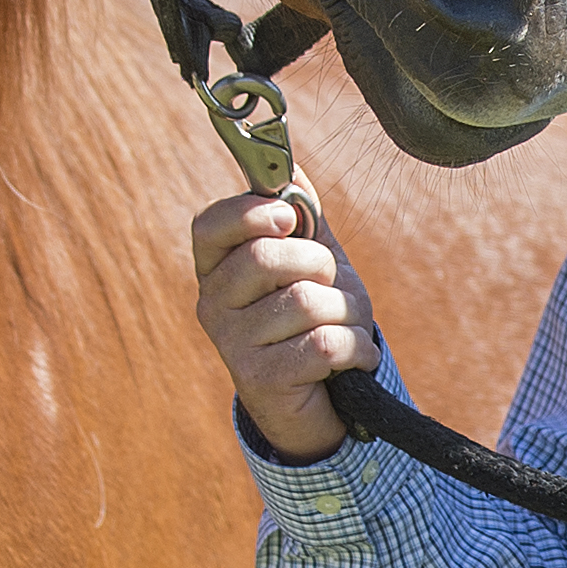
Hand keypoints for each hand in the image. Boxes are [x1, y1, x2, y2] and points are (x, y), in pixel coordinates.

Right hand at [190, 188, 379, 462]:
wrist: (324, 401)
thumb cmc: (314, 322)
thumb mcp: (311, 264)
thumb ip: (302, 218)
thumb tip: (290, 165)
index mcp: (218, 269)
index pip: (210, 225)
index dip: (249, 213)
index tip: (288, 218)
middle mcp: (213, 305)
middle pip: (267, 258)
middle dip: (321, 267)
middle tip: (333, 287)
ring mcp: (231, 345)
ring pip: (304, 302)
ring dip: (347, 314)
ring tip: (348, 329)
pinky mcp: (260, 381)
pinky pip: (323, 343)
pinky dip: (356, 349)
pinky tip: (354, 359)